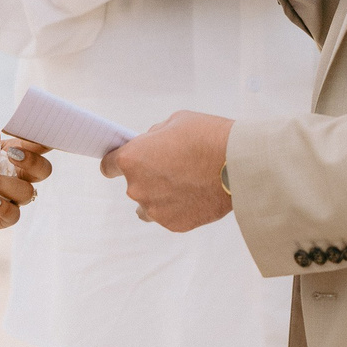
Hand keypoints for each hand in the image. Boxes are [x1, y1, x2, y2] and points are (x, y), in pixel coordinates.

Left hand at [0, 128, 51, 231]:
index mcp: (11, 155)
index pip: (36, 147)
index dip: (41, 142)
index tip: (32, 137)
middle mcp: (16, 175)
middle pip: (43, 170)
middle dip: (33, 162)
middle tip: (12, 154)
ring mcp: (9, 197)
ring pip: (27, 192)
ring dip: (4, 183)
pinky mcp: (0, 217)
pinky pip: (14, 215)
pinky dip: (5, 207)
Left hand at [101, 110, 234, 231]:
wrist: (238, 165)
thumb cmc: (208, 137)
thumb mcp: (176, 122)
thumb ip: (155, 137)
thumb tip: (151, 146)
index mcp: (132, 159)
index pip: (108, 166)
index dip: (116, 162)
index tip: (125, 162)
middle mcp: (137, 188)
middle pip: (133, 184)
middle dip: (148, 176)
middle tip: (174, 166)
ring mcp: (155, 210)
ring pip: (149, 204)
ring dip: (159, 195)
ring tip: (185, 184)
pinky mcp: (174, 224)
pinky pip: (168, 215)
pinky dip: (178, 207)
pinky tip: (196, 194)